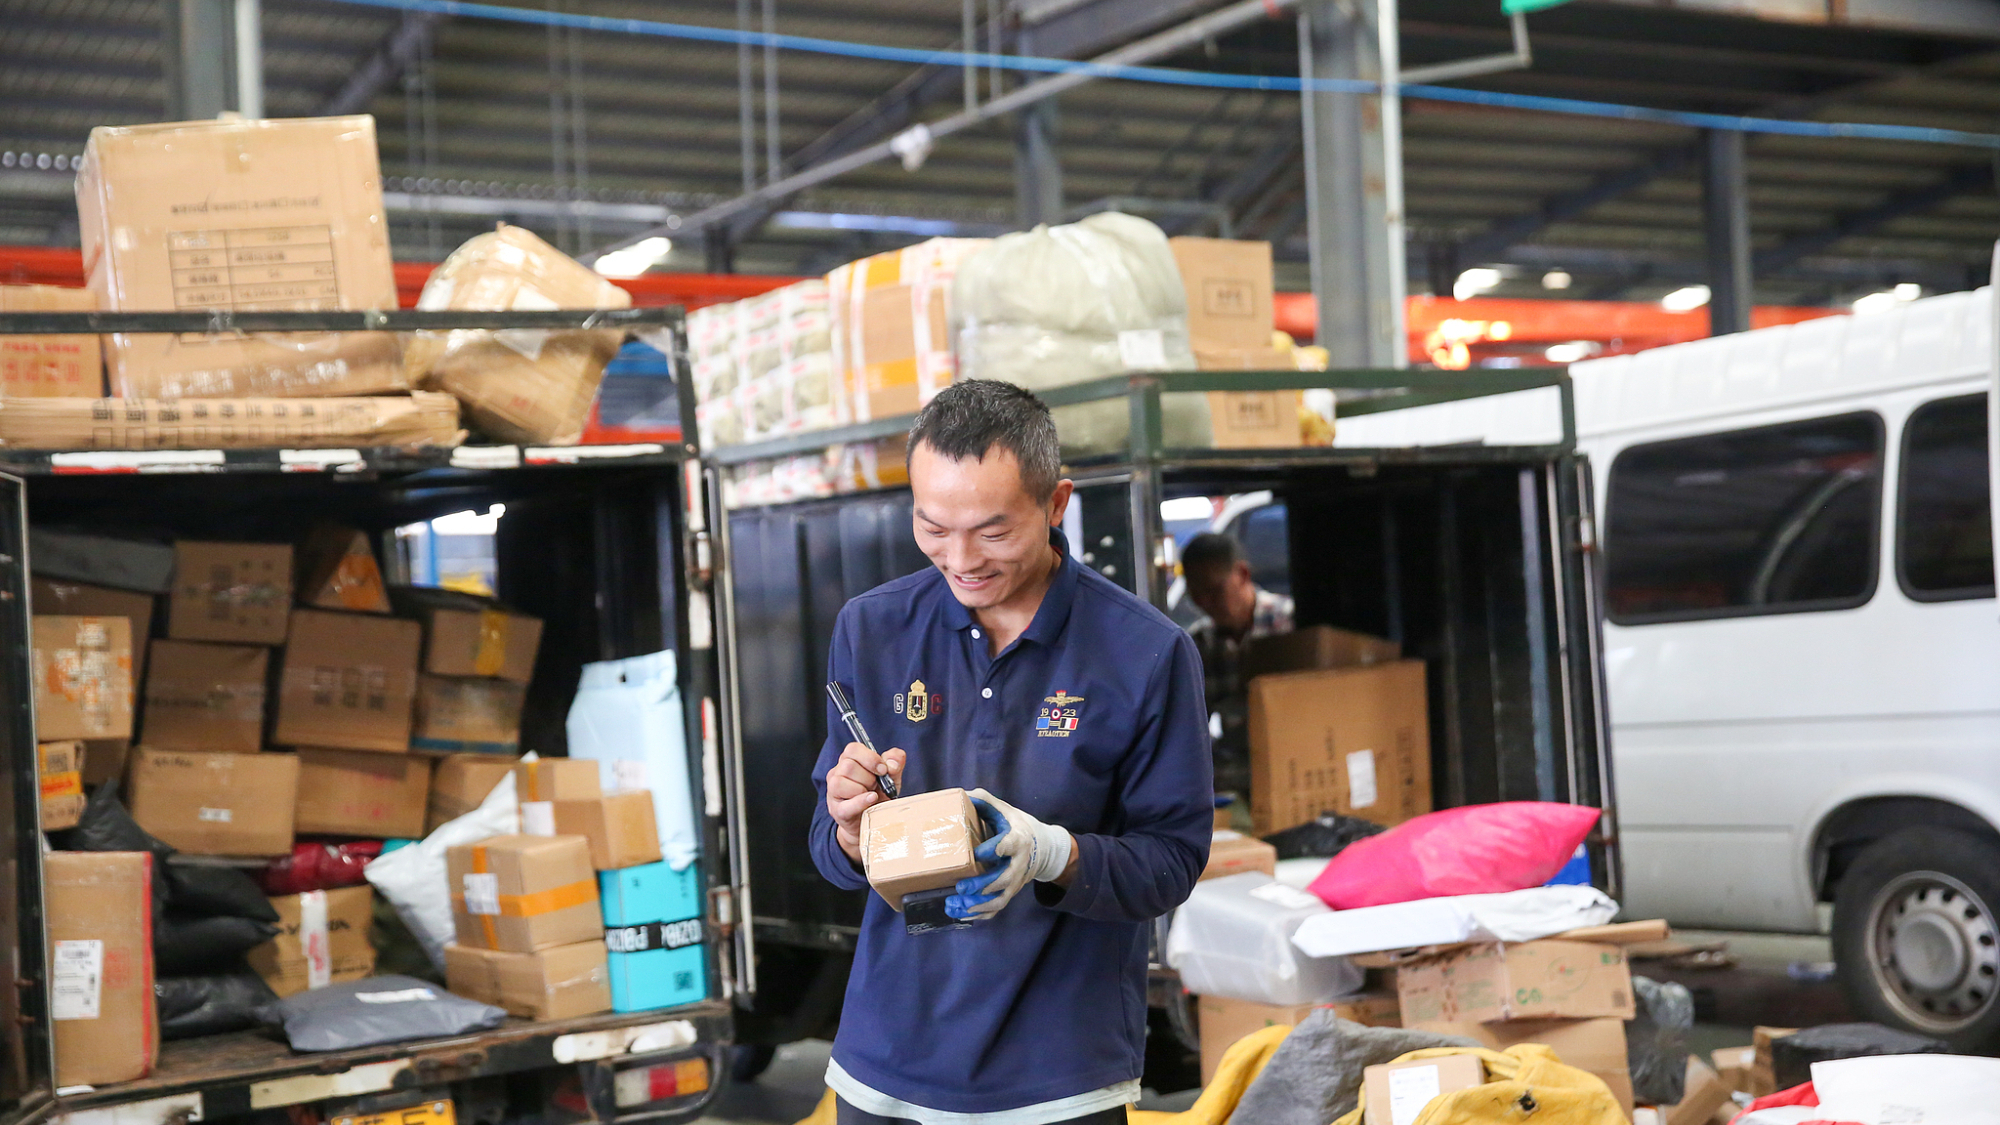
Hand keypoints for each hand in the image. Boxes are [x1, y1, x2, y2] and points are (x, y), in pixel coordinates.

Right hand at [827, 742, 905, 863]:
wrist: (874, 821)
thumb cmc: (880, 794)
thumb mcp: (892, 776)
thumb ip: (895, 761)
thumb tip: (892, 764)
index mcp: (849, 760)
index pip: (852, 749)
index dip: (870, 758)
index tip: (883, 770)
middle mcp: (837, 773)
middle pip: (848, 766)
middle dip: (868, 777)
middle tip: (876, 786)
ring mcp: (833, 792)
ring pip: (840, 782)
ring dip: (862, 789)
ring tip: (870, 795)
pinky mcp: (837, 810)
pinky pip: (846, 804)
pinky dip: (861, 801)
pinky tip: (872, 800)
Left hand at [948, 788, 1073, 920]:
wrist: (1043, 848)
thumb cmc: (1017, 826)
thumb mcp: (1005, 810)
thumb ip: (985, 801)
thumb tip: (962, 794)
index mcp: (1018, 840)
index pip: (1009, 845)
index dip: (994, 850)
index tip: (976, 853)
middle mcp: (1019, 864)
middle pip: (1003, 879)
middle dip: (982, 885)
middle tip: (960, 886)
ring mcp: (1015, 882)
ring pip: (1000, 900)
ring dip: (978, 905)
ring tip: (955, 905)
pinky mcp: (1010, 893)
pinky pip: (996, 909)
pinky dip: (978, 915)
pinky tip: (959, 914)